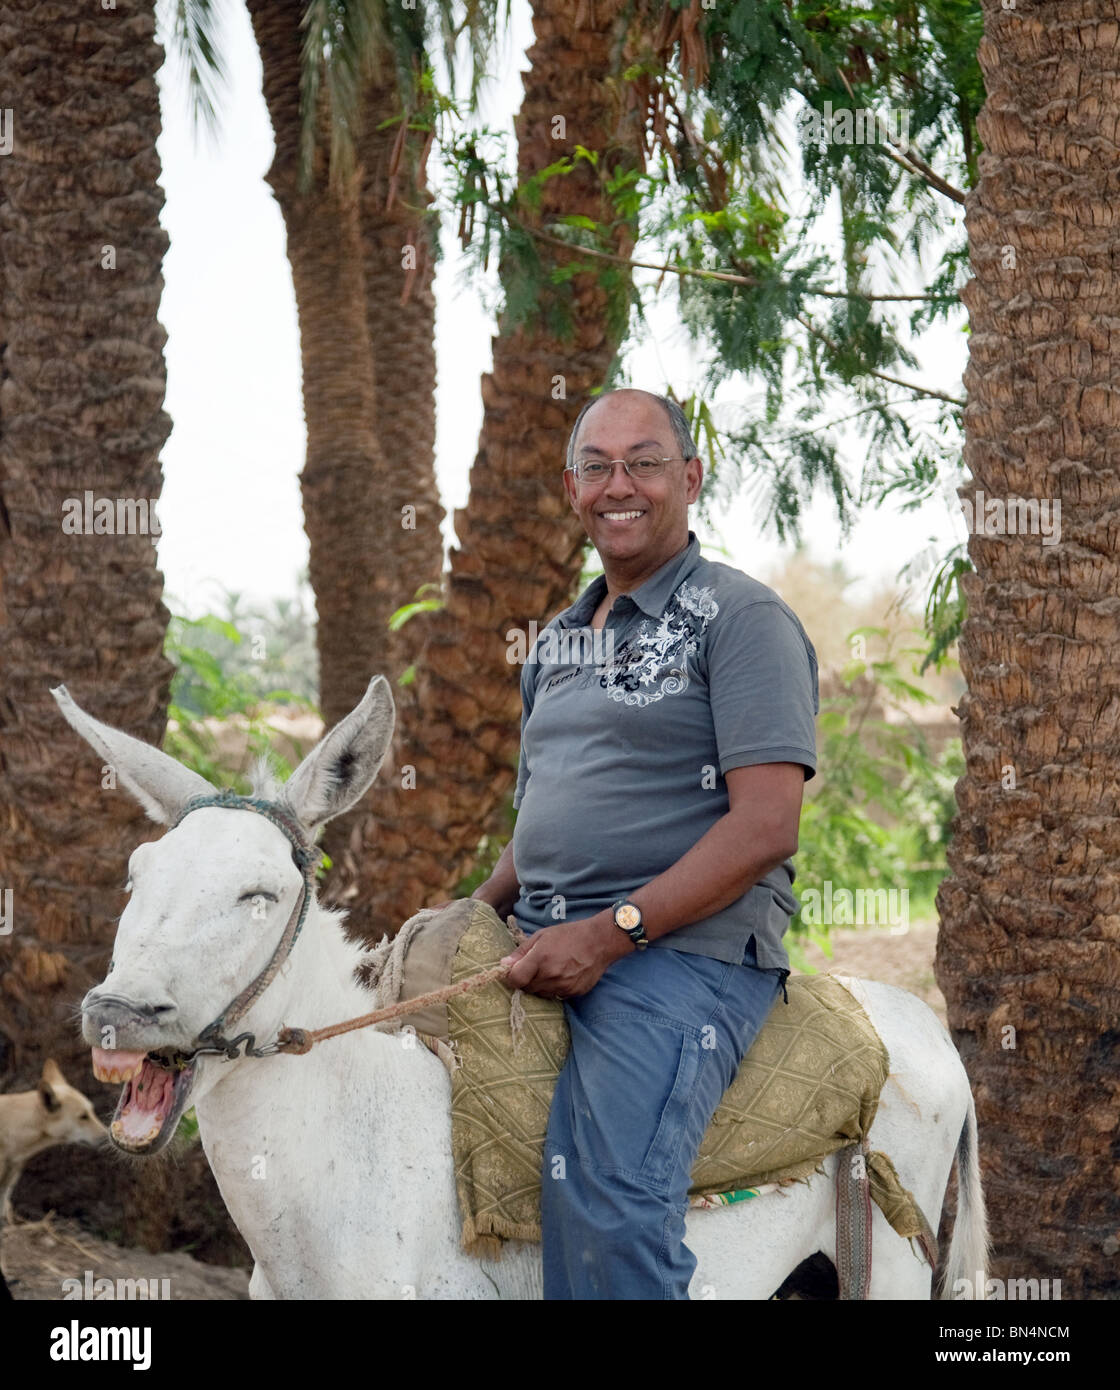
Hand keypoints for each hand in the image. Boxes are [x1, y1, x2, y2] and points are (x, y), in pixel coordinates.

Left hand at [500, 914, 630, 998]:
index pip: (515, 979)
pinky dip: (554, 988)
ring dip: (540, 985)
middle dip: (526, 980)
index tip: (514, 972)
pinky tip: (562, 975)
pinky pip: (556, 996)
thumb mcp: (542, 935)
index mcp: (541, 958)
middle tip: (534, 968)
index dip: (511, 977)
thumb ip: (521, 951)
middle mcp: (551, 975)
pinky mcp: (573, 993)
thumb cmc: (569, 934)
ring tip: (550, 970)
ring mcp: (563, 986)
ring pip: (541, 994)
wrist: (600, 941)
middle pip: (527, 988)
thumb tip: (503, 964)